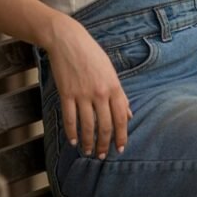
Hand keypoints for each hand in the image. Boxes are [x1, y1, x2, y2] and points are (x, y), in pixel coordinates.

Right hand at [45, 16, 131, 158]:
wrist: (68, 41)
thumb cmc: (92, 55)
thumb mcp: (111, 72)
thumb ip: (120, 94)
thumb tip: (129, 113)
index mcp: (114, 87)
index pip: (121, 118)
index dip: (121, 135)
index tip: (120, 148)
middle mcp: (100, 93)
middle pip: (105, 126)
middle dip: (105, 144)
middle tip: (103, 155)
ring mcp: (82, 94)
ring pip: (87, 126)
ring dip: (88, 142)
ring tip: (89, 152)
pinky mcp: (66, 94)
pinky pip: (70, 119)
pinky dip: (71, 133)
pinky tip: (73, 141)